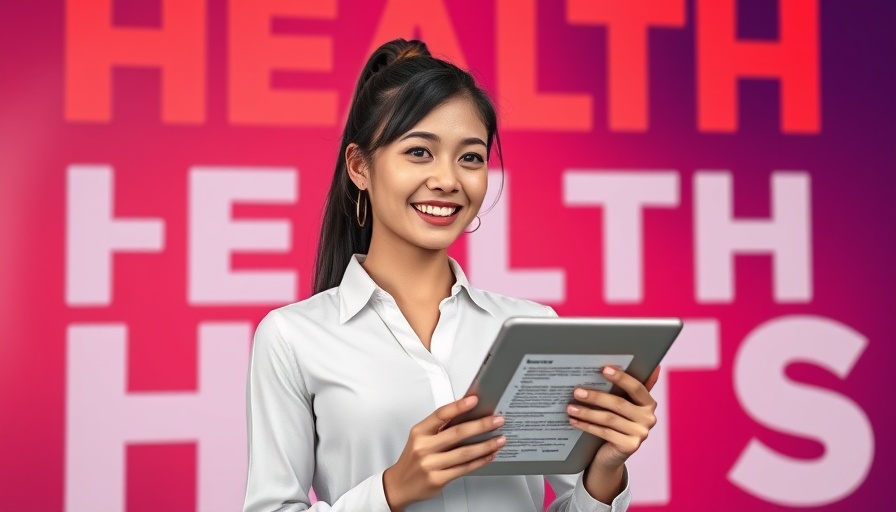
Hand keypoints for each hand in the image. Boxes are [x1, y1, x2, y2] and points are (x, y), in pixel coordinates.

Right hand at [383, 396, 505, 510]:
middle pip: (457, 433)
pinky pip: (464, 468)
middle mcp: (424, 447)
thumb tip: (468, 416)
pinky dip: (480, 461)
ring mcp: (431, 464)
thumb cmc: (414, 458)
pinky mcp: (438, 479)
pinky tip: (489, 455)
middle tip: (497, 420)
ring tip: (499, 439)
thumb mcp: (420, 438)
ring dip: (486, 445)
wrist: (400, 484)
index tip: (474, 400)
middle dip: (481, 426)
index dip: (458, 406)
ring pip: (464, 453)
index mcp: (420, 432)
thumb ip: (440, 428)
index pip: (441, 414)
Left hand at [566, 365, 660, 500]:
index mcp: (649, 403)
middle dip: (596, 396)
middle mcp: (649, 418)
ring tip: (570, 407)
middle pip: (619, 404)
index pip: (636, 388)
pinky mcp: (630, 446)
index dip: (621, 378)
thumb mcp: (624, 404)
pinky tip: (574, 420)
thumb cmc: (616, 423)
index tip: (604, 369)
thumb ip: (630, 387)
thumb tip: (649, 364)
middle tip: (577, 391)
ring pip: (609, 418)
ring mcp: (641, 434)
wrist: (612, 455)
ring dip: (587, 412)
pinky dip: (587, 426)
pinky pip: (604, 432)